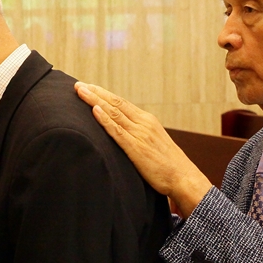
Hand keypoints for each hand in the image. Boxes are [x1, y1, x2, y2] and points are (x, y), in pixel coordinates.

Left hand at [74, 82, 211, 217]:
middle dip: (95, 92)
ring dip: (95, 100)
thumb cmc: (168, 165)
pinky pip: (117, 131)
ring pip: (113, 113)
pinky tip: (94, 110)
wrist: (184, 178)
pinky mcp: (136, 148)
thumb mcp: (153, 143)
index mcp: (147, 120)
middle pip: (115, 103)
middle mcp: (143, 123)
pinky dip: (105, 119)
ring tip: (80, 91)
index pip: (121, 103)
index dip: (103, 94)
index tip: (89, 87)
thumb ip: (139, 134)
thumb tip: (123, 131)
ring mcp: (140, 134)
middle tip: (78, 84)